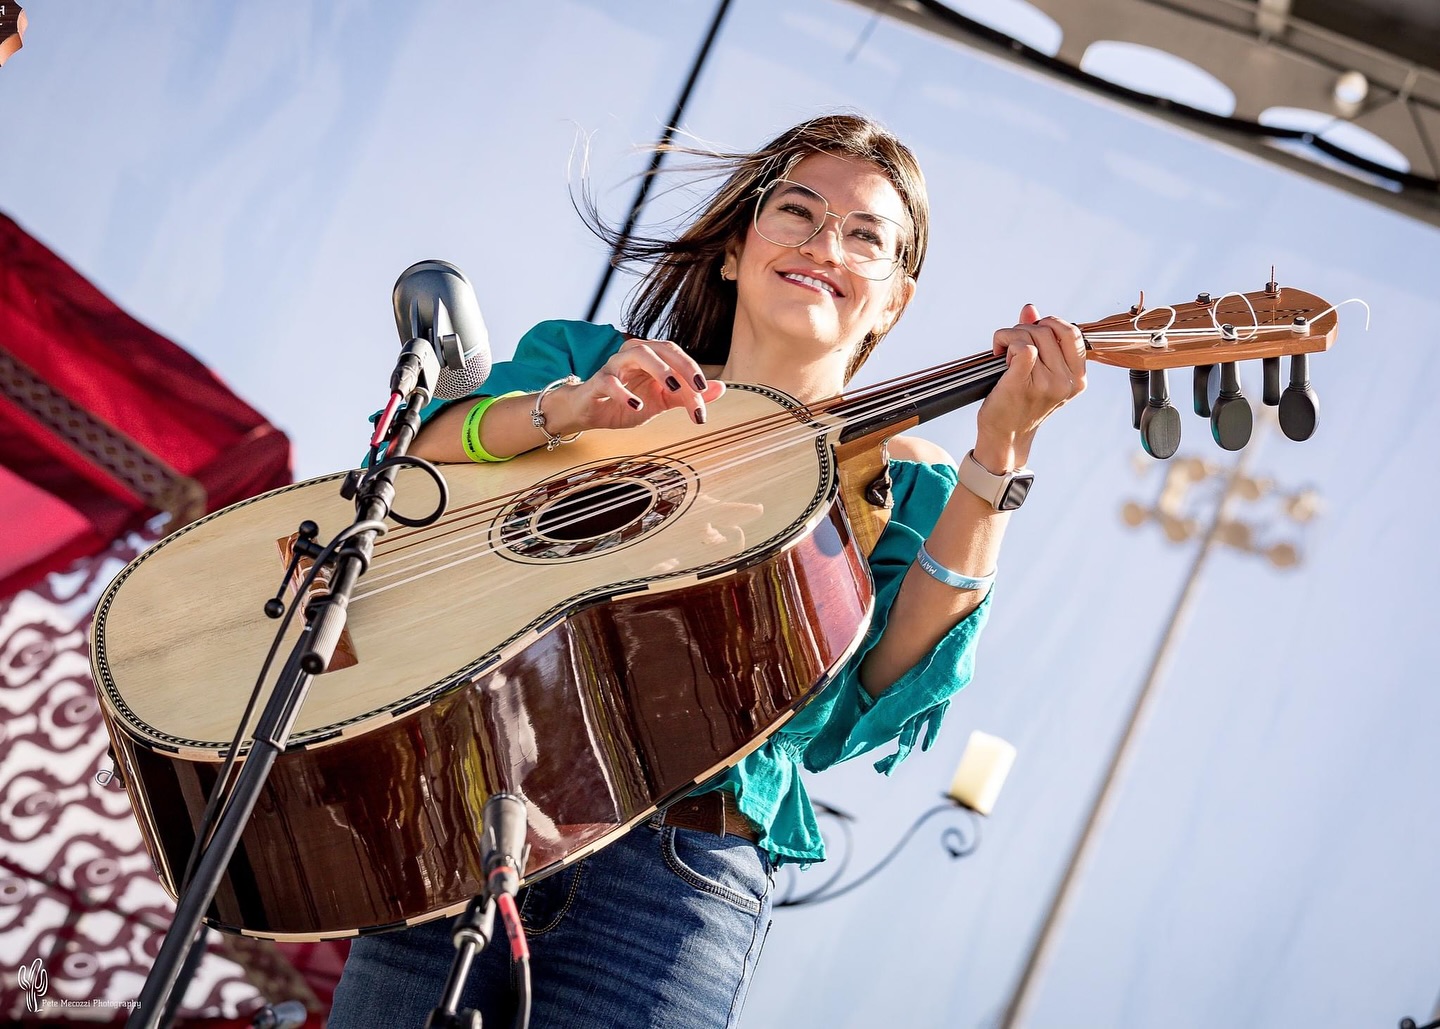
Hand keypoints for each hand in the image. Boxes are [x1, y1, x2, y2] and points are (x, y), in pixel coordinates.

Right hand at [553, 338, 725, 432]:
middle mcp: (633, 354)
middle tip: (696, 388)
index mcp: (651, 356)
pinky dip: (624, 392)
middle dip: (682, 366)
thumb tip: (721, 388)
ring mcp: (614, 366)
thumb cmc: (627, 401)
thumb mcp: (662, 400)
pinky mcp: (597, 382)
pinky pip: (610, 381)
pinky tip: (636, 406)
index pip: (676, 356)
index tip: (704, 391)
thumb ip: (688, 394)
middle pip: (661, 348)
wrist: (592, 411)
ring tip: (671, 387)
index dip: (692, 370)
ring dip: (658, 369)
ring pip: (637, 354)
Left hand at [975, 303, 1085, 469]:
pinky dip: (1006, 342)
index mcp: (1078, 378)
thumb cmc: (1021, 402)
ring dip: (1010, 336)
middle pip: (1048, 330)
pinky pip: (1021, 347)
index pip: (1073, 333)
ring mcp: (1046, 384)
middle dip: (1024, 329)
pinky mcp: (1023, 384)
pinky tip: (999, 356)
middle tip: (1011, 345)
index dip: (1051, 324)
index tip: (1034, 333)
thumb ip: (1038, 338)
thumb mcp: (1040, 371)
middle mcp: (1066, 381)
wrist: (1006, 435)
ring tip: (1003, 353)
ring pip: (1030, 335)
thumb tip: (1029, 309)